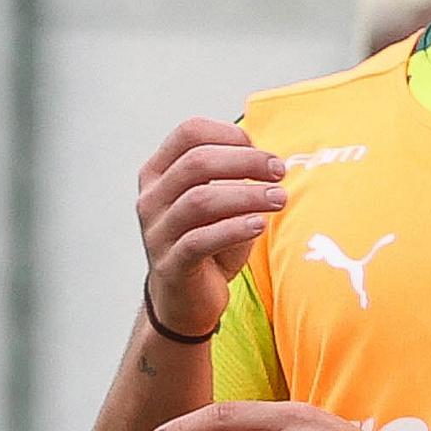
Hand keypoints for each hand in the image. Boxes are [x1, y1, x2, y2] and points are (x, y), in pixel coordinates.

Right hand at [137, 118, 286, 337]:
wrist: (186, 298)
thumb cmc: (208, 239)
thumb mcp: (220, 200)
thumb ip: (233, 175)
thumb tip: (270, 158)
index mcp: (159, 172)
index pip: (190, 132)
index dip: (230, 134)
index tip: (263, 150)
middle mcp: (152, 198)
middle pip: (197, 162)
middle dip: (246, 161)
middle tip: (279, 171)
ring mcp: (157, 231)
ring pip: (200, 200)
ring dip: (247, 195)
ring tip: (279, 198)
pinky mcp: (171, 264)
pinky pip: (200, 241)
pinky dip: (234, 229)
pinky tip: (259, 225)